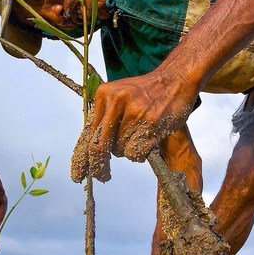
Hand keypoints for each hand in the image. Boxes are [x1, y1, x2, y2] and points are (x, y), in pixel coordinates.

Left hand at [71, 69, 197, 181]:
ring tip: (138, 136)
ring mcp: (135, 113)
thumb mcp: (119, 96)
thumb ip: (104, 117)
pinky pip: (136, 153)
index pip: (88, 133)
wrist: (175, 79)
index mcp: (105, 95)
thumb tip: (90, 150)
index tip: (78, 175)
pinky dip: (139, 154)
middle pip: (100, 146)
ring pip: (119, 151)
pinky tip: (145, 143)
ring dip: (127, 151)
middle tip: (103, 175)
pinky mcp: (151, 123)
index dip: (82, 157)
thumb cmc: (145, 92)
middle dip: (99, 165)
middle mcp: (117, 102)